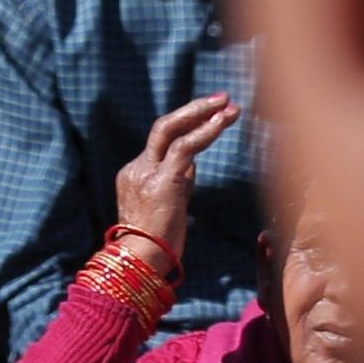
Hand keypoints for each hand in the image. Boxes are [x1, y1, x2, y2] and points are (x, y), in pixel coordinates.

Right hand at [113, 95, 240, 275]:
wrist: (139, 263)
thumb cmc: (154, 248)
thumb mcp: (166, 208)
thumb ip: (176, 184)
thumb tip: (191, 167)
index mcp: (134, 175)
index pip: (162, 144)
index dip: (188, 130)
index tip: (211, 120)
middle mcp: (136, 168)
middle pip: (163, 128)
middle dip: (193, 110)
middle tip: (221, 98)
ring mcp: (146, 172)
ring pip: (172, 130)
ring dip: (203, 114)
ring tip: (230, 106)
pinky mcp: (162, 180)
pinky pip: (186, 147)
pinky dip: (206, 131)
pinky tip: (223, 122)